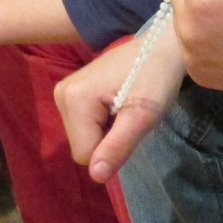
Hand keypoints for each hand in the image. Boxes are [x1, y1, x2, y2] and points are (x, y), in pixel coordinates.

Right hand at [56, 28, 185, 182]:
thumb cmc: (156, 76)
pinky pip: (84, 126)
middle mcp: (60, 95)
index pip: (84, 154)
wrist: (162, 45)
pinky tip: (117, 104)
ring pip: (83, 138)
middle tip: (130, 115)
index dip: (112, 149)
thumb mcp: (143, 116)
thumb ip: (117, 146)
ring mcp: (64, 92)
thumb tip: (96, 177)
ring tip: (125, 108)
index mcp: (73, 100)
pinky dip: (103, 123)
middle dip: (108, 140)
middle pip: (81, 146)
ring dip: (107, 133)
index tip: (131, 125)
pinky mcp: (71, 92)